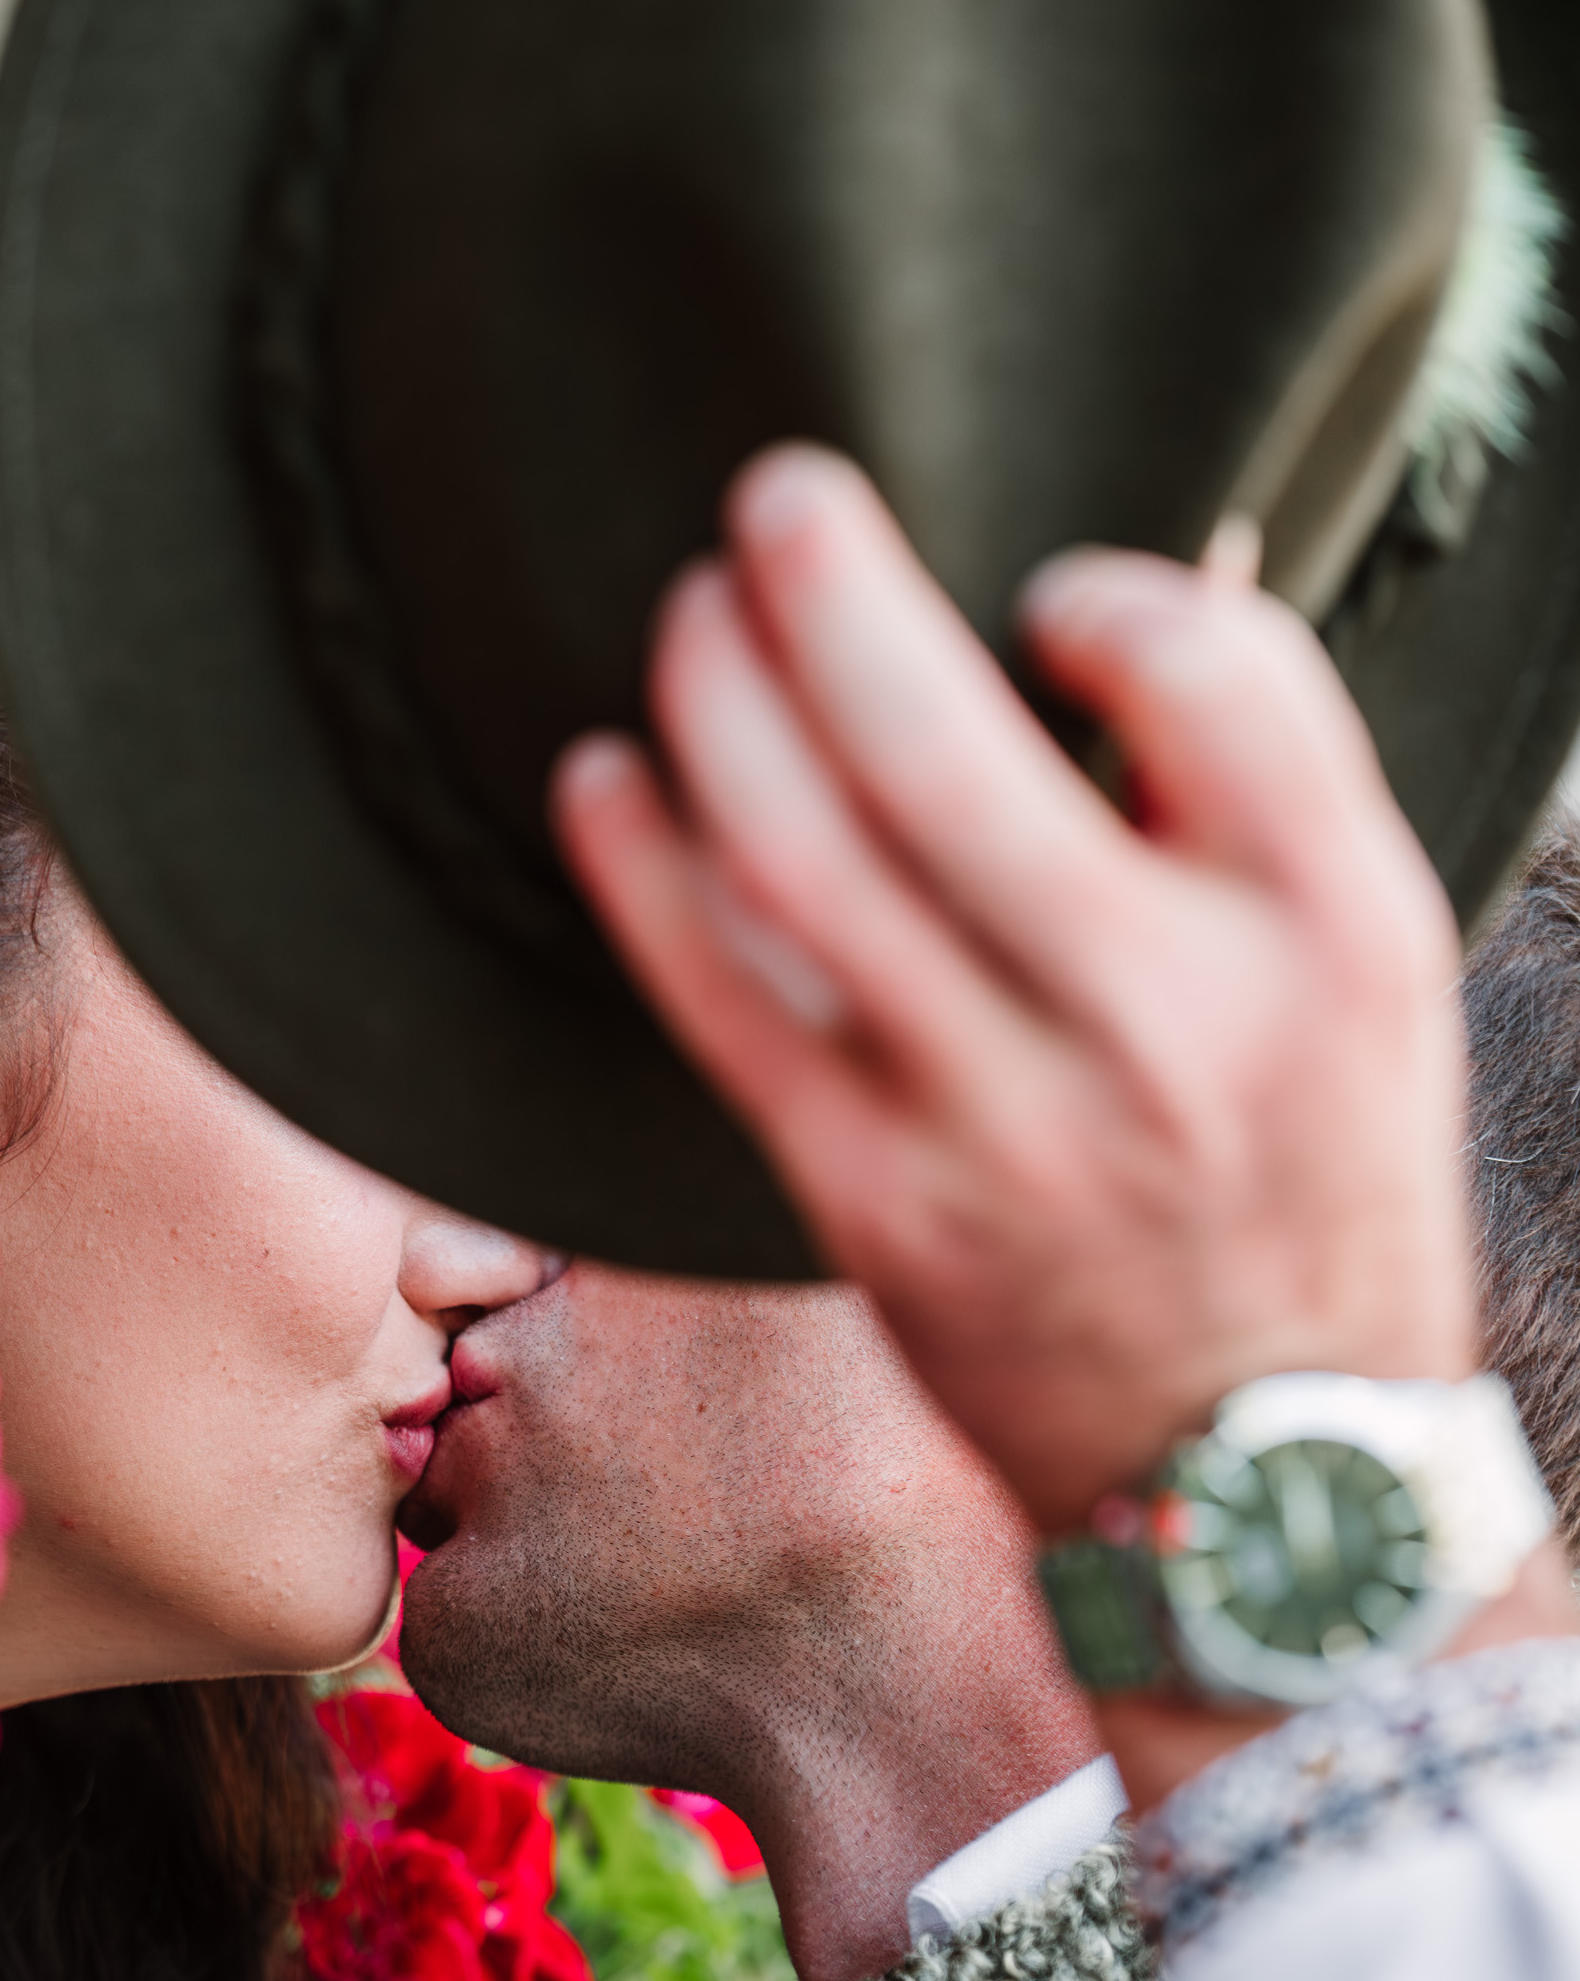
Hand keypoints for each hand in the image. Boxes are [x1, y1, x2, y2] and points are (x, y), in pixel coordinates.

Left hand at [551, 445, 1476, 1538]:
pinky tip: (601, 784)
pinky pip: (722, 1010)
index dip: (1107, 591)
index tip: (1045, 587)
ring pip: (802, 862)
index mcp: (1329, 936)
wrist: (1264, 1480)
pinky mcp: (874, 1210)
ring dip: (717, 706)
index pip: (1211, 674)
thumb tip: (1148, 584)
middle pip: (944, 746)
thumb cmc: (1320, 1190)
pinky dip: (643, 877)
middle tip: (773, 500)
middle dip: (827, 589)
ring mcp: (1001, 1125)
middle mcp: (1162, 1023)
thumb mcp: (1380, 979)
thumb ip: (1270, 788)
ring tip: (689, 616)